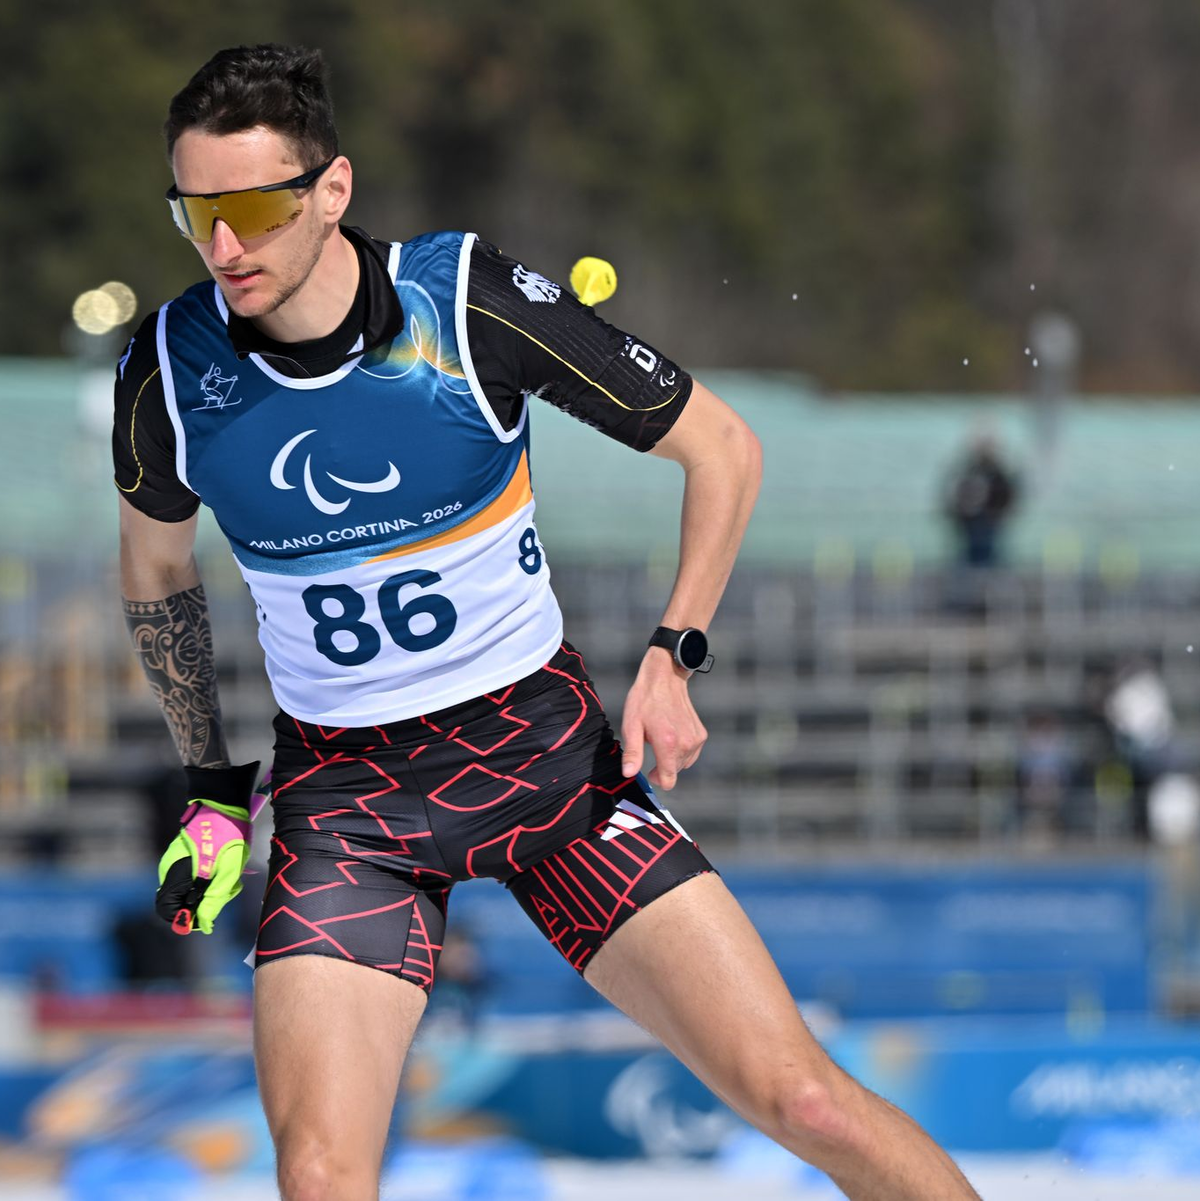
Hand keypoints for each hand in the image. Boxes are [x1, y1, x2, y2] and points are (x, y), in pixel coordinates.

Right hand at [156, 762, 265, 934]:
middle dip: (205, 903)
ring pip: (191, 889)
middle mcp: (170, 869)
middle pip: (181, 901)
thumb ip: (214, 898)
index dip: (185, 919)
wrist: (225, 802)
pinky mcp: (186, 855)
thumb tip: (203, 924)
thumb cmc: (228, 834)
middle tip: (228, 891)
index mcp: (175, 875)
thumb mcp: (228, 870)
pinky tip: (227, 868)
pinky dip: (210, 878)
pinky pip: (194, 876)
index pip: (167, 911)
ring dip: (212, 889)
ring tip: (232, 877)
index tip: (207, 915)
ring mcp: (177, 861)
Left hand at [620, 649, 706, 789]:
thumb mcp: (631, 725)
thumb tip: (629, 773)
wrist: (665, 678)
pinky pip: (692, 754)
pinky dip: (682, 750)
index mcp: (667, 743)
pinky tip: (672, 734)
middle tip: (652, 742)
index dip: (657, 779)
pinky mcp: (701, 735)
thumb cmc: (645, 700)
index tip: (650, 771)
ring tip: (662, 737)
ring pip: (684, 763)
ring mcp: (696, 739)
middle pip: (675, 772)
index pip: (668, 779)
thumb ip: (633, 753)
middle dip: (663, 764)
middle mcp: (685, 743)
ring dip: (672, 757)